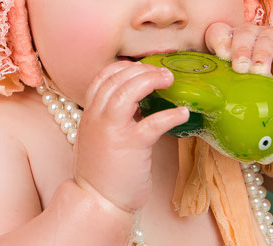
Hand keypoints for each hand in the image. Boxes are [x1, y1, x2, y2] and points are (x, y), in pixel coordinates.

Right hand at [73, 61, 189, 212]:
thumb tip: (134, 105)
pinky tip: (183, 113)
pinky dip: (170, 114)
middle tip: (162, 73)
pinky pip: (153, 123)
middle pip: (116, 79)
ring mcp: (112, 131)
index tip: (140, 68)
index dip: (123, 68)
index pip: (101, 78)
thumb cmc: (101, 174)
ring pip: (127, 91)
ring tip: (169, 80)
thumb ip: (109, 119)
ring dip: (151, 80)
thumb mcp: (96, 139)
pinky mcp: (131, 146)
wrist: (96, 204)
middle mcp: (96, 118)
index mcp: (89, 115)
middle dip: (141, 70)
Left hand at [204, 22, 272, 109]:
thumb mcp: (239, 92)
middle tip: (240, 68)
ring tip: (260, 73)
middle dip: (240, 49)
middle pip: (244, 32)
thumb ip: (224, 92)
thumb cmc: (259, 94)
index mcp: (232, 42)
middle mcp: (253, 35)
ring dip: (261, 55)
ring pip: (266, 38)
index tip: (221, 56)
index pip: (220, 32)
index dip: (219, 41)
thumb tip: (204, 109)